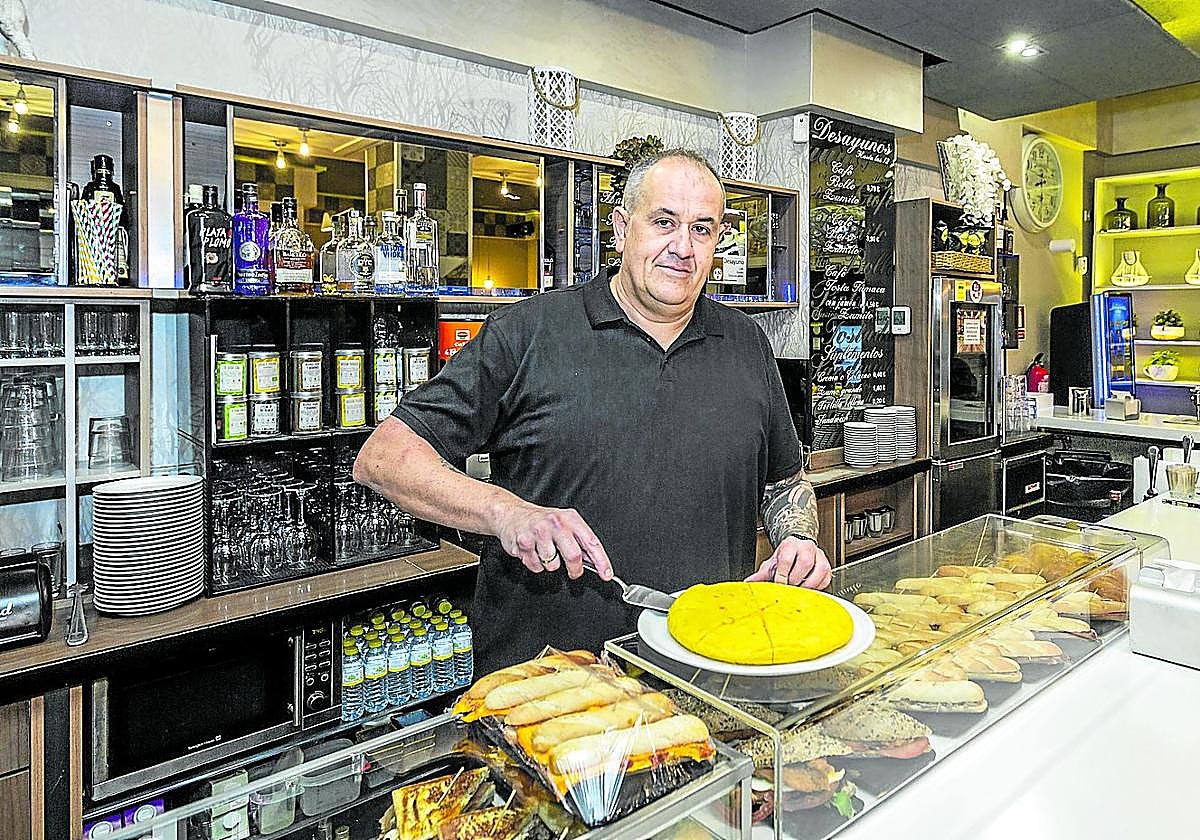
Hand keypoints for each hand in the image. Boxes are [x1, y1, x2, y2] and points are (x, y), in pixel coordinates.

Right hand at [495, 501, 612, 580]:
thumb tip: (594, 560)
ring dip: (550, 564)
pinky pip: (536, 566)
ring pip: (553, 565)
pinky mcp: (524, 542)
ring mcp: (539, 532)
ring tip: (543, 551)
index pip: (591, 542)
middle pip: (573, 556)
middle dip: (575, 570)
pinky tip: (532, 552)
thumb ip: (579, 540)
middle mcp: (555, 523)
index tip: (606, 574)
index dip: (601, 561)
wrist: (510, 514)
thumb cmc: (540, 521)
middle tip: (574, 572)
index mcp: (570, 518)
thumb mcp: (564, 523)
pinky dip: (535, 564)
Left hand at [745, 536, 831, 588]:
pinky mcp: (827, 566)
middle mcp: (806, 547)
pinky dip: (818, 587)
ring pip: (819, 569)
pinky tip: (809, 589)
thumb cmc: (786, 555)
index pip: (786, 558)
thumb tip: (749, 583)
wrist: (798, 548)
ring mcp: (819, 556)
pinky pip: (826, 578)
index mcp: (790, 544)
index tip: (779, 584)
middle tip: (790, 588)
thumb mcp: (772, 562)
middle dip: (796, 579)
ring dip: (809, 584)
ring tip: (800, 590)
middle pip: (805, 562)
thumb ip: (761, 573)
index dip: (782, 574)